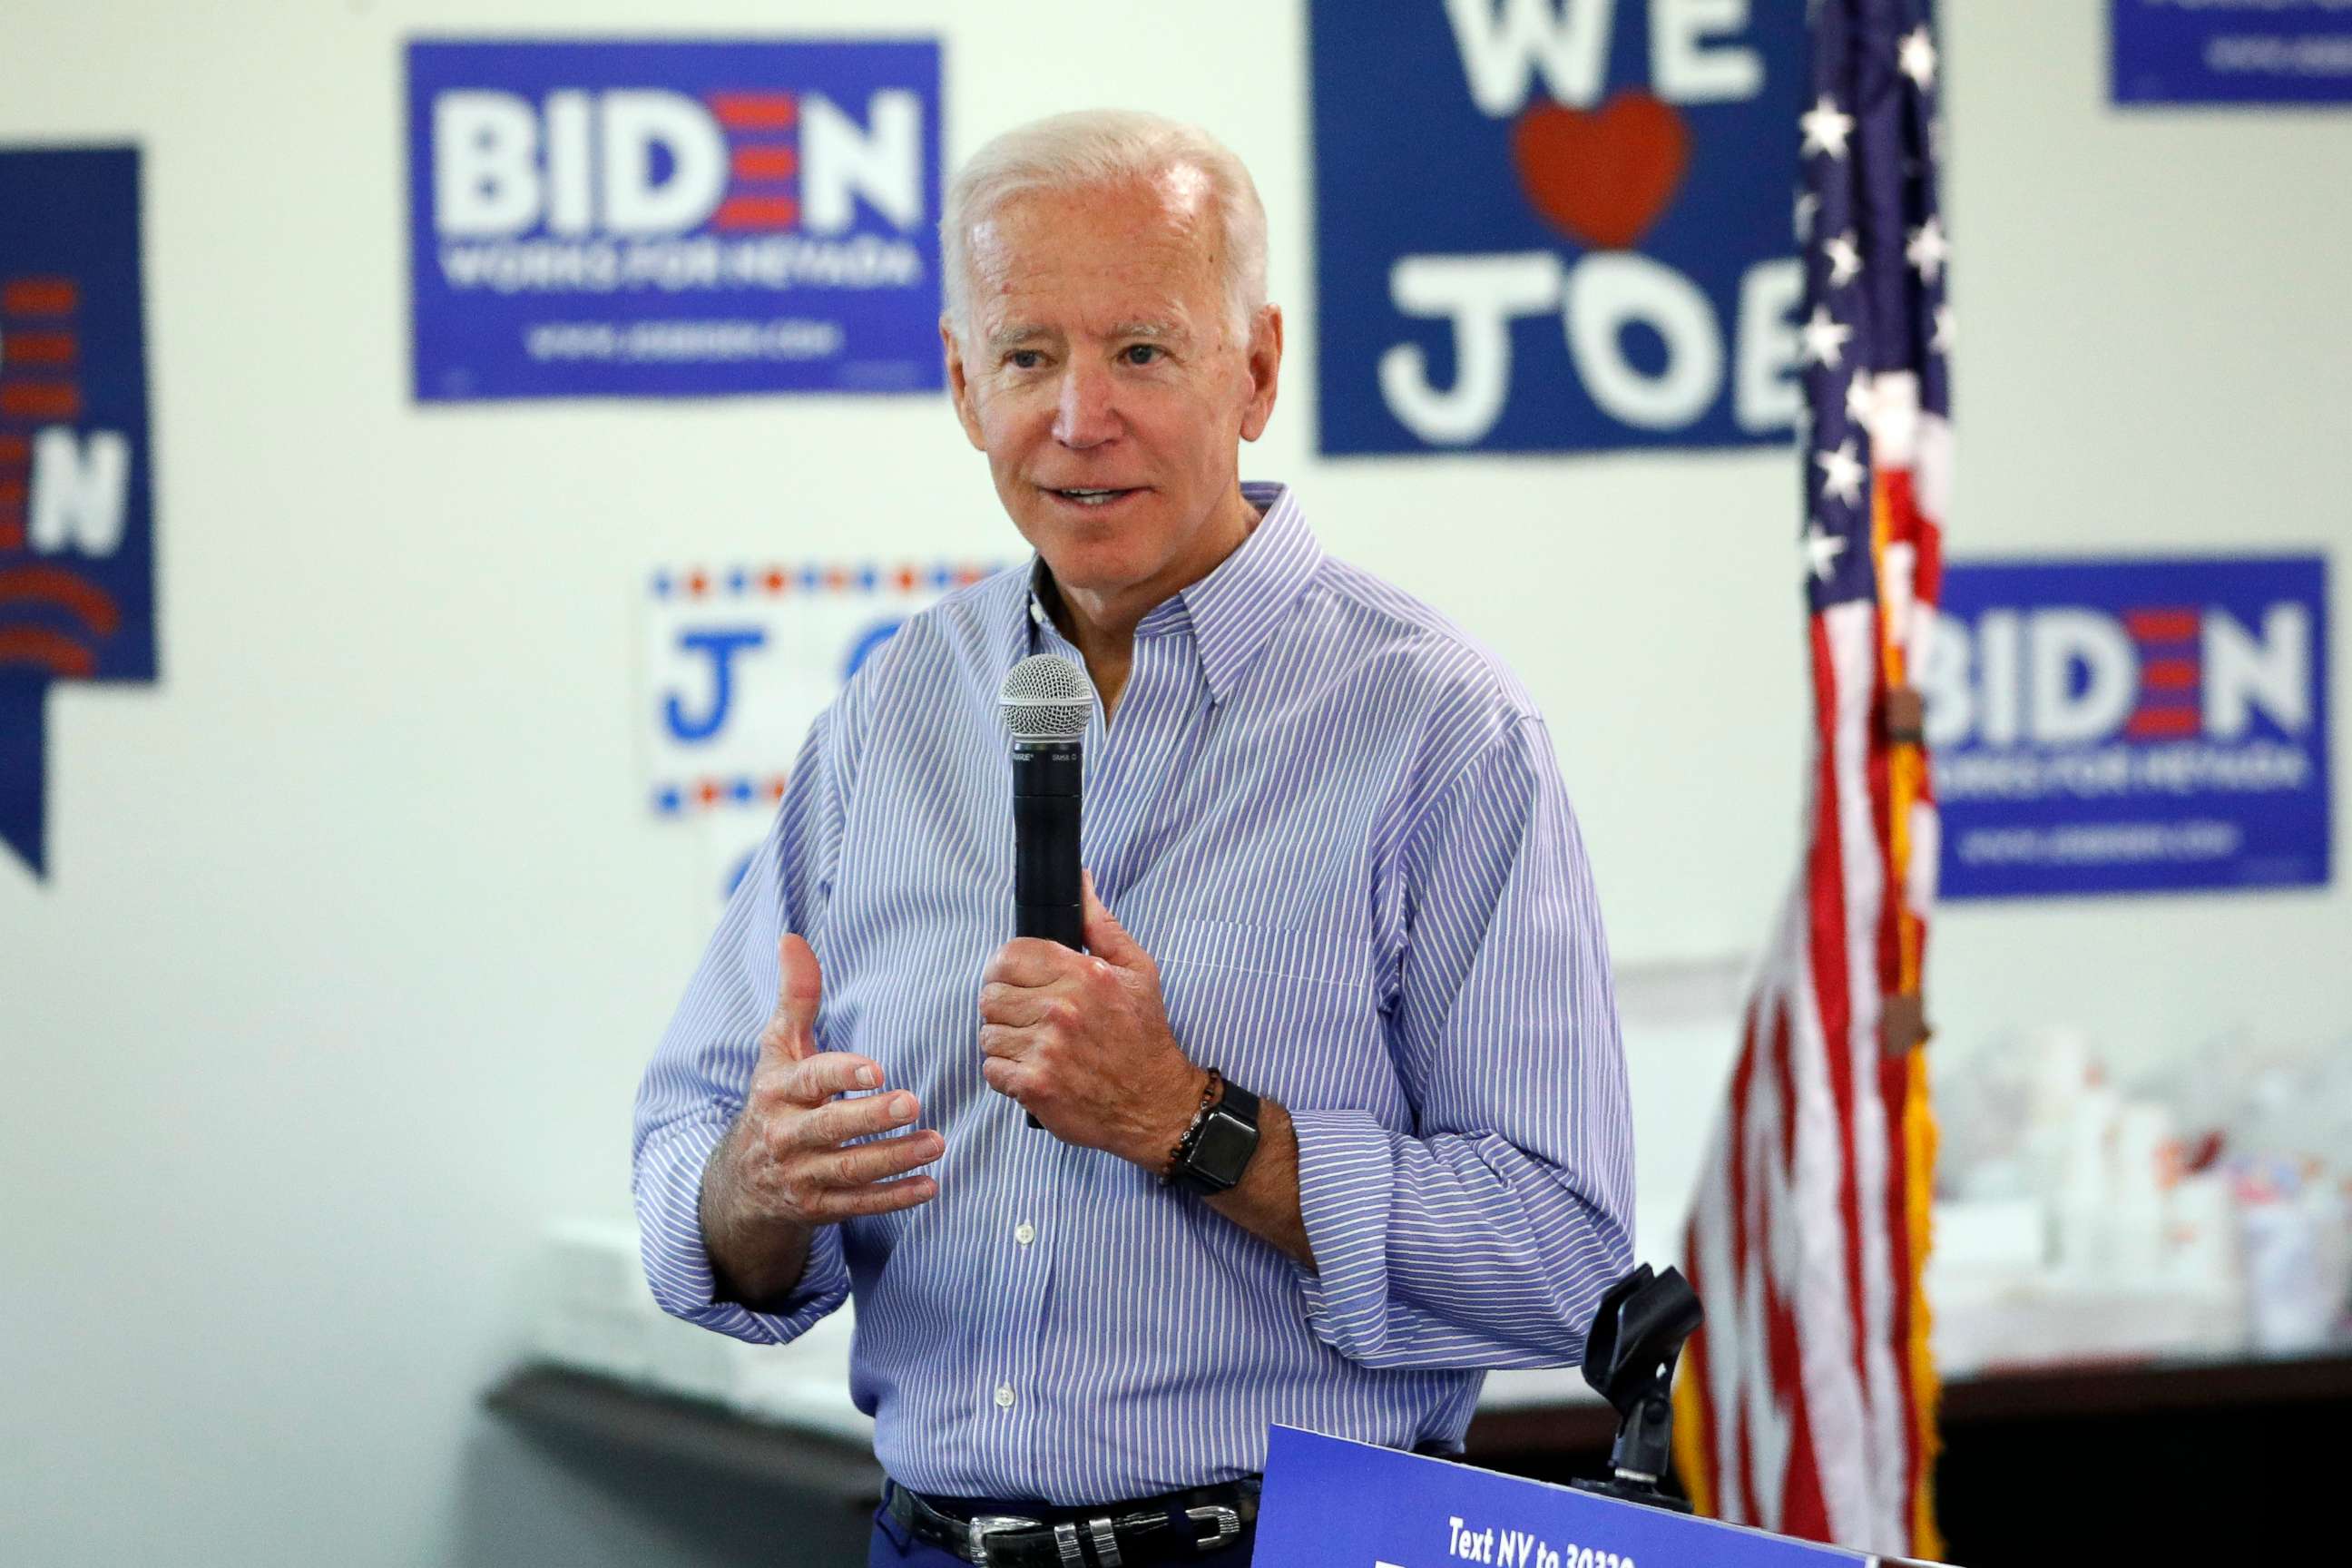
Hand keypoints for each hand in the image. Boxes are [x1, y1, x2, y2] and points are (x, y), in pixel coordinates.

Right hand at [703, 935, 941, 1299]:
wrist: (742, 1178)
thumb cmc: (776, 1097)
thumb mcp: (779, 1048)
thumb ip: (795, 997)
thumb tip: (792, 938)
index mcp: (778, 1090)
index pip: (811, 1081)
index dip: (842, 1075)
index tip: (877, 1069)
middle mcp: (786, 1135)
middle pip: (832, 1128)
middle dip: (873, 1118)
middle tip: (915, 1103)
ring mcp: (801, 1175)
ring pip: (850, 1169)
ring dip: (895, 1158)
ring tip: (937, 1143)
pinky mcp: (818, 1206)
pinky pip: (859, 1204)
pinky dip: (895, 1197)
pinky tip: (929, 1185)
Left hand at [978, 871, 1207, 1168]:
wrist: (1154, 1104)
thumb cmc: (1144, 1035)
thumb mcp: (1135, 970)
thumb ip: (1100, 924)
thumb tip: (1081, 881)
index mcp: (1083, 974)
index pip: (1008, 955)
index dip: (1007, 968)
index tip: (1019, 981)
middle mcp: (1061, 1009)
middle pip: (990, 994)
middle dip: (1004, 1005)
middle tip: (1028, 1017)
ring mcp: (1045, 1049)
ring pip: (987, 1033)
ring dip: (1005, 1040)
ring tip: (1034, 1045)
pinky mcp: (1034, 1085)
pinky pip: (991, 1069)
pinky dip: (1006, 1073)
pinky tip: (1034, 1070)